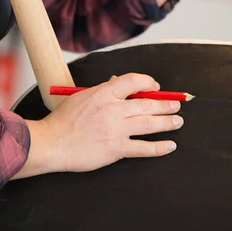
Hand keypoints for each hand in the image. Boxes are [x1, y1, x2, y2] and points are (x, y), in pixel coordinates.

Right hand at [13, 73, 182, 178]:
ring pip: (149, 124)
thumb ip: (102, 90)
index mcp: (104, 93)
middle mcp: (113, 109)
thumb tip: (117, 82)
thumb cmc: (63, 119)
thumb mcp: (81, 96)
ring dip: (167, 122)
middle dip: (165, 104)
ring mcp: (116, 130)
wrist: (53, 143)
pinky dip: (159, 147)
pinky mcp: (116, 149)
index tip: (156, 87)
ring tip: (178, 121)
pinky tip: (170, 146)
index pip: (133, 81)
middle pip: (147, 104)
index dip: (148, 83)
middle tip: (176, 105)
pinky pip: (143, 148)